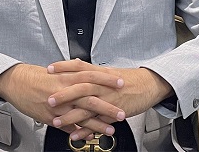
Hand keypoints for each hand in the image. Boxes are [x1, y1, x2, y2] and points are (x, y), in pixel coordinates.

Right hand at [0, 62, 123, 135]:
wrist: (17, 82)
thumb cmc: (37, 76)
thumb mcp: (57, 71)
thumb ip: (73, 72)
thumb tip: (86, 72)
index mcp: (67, 76)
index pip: (92, 76)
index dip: (107, 79)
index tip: (122, 83)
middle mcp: (65, 91)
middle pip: (90, 99)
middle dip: (108, 106)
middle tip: (122, 112)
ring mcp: (58, 105)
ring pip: (81, 116)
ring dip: (96, 124)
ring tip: (109, 130)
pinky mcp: (50, 117)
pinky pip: (67, 126)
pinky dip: (78, 132)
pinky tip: (88, 136)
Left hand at [47, 59, 173, 139]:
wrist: (148, 85)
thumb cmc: (129, 79)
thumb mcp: (109, 71)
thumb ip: (92, 70)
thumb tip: (76, 64)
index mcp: (100, 74)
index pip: (79, 67)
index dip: (64, 67)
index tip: (50, 68)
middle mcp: (102, 85)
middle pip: (81, 87)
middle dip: (64, 93)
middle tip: (49, 99)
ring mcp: (108, 98)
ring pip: (87, 107)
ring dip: (71, 115)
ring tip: (57, 121)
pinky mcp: (113, 112)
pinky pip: (97, 121)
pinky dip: (86, 129)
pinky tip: (75, 134)